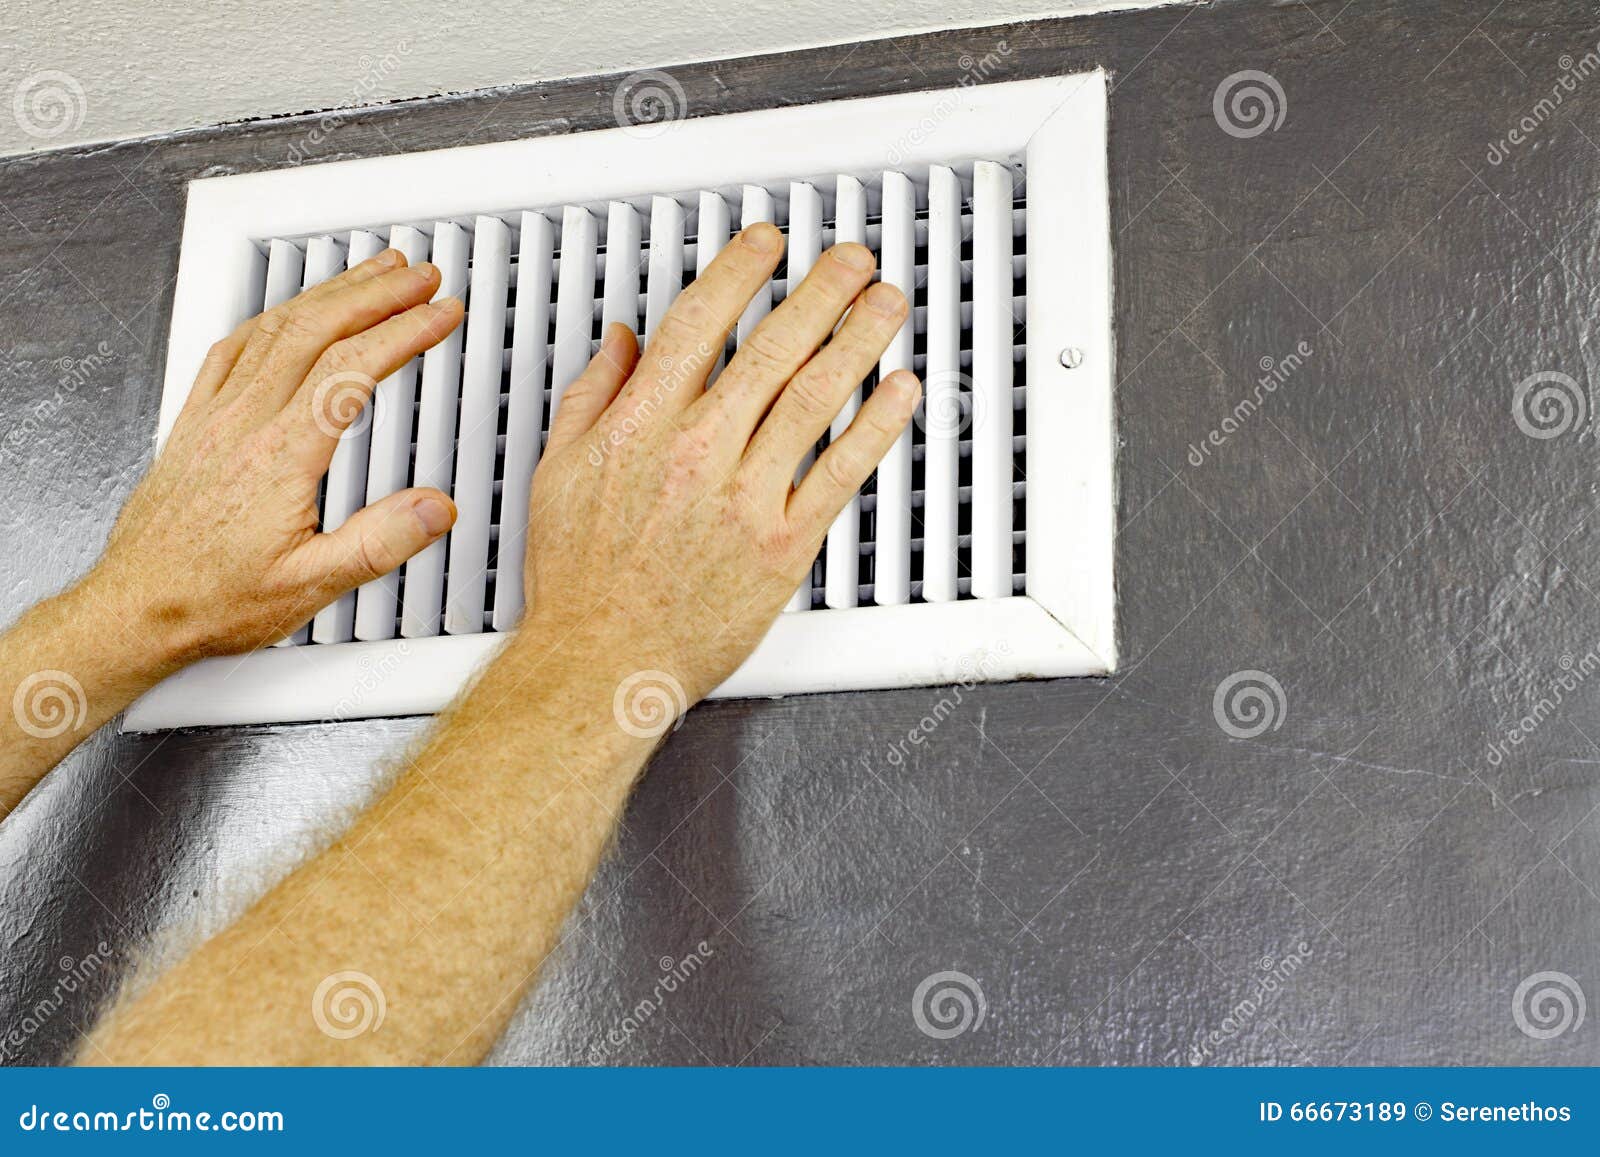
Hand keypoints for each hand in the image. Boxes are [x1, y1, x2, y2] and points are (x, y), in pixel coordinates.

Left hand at [94, 249, 463, 664]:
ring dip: (331, 292)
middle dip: (377, 293)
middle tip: (419, 277)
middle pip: (317, 329)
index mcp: (281, 457)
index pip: (354, 369)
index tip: (440, 313)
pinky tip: (290, 310)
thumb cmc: (213, 599)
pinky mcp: (194, 421)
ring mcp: (215, 416)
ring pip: (277, 327)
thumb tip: (436, 508)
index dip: (405, 331)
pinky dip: (273, 315)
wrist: (138, 606)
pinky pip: (232, 347)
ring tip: (372, 274)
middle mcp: (245, 424)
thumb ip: (379, 543)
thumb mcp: (310, 586)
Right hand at [520, 222, 919, 705]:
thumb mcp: (557, 473)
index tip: (766, 244)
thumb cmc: (581, 583)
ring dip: (857, 339)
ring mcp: (743, 496)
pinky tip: (897, 392)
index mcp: (640, 426)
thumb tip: (621, 343)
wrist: (601, 662)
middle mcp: (696, 452)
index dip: (740, 272)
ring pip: (812, 397)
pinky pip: (839, 472)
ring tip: (885, 304)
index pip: (698, 323)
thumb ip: (592, 397)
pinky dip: (875, 426)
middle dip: (819, 291)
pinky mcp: (781, 544)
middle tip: (850, 260)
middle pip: (770, 348)